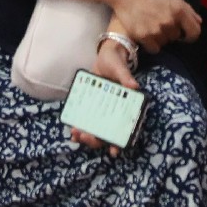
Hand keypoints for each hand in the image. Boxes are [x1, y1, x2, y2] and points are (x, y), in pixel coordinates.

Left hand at [69, 37, 141, 153]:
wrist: (106, 55)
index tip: (114, 151)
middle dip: (96, 140)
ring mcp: (102, 111)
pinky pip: (87, 119)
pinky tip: (72, 129)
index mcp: (126, 107)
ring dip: (87, 135)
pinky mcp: (92, 106)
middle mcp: (114, 112)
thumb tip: (133, 86)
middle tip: (84, 137)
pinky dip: (80, 126)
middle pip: (107, 133)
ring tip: (75, 135)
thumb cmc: (116, 62)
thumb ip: (126, 76)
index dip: (120, 141)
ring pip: (96, 129)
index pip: (125, 128)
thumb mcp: (120, 67)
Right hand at [105, 0, 202, 53]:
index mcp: (179, 9)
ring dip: (160, 38)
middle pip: (176, 38)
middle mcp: (169, 21)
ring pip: (165, 43)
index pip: (195, 32)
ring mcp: (156, 29)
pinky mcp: (143, 36)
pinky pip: (154, 49)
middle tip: (160, 23)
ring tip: (151, 26)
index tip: (185, 36)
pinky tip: (146, 33)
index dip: (191, 36)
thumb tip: (199, 22)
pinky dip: (151, 44)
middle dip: (171, 32)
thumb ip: (187, 9)